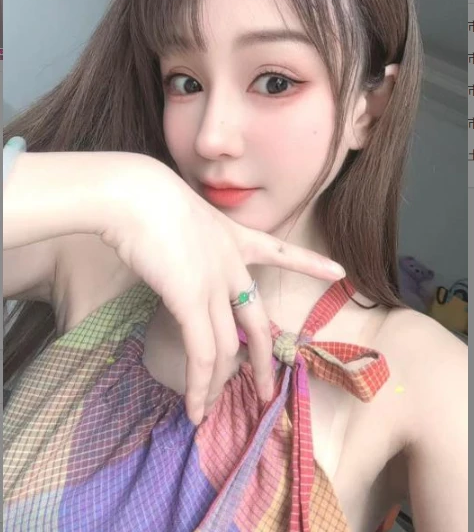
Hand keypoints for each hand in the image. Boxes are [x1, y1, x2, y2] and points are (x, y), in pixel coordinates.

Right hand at [102, 157, 344, 424]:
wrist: (135, 195)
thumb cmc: (148, 197)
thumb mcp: (181, 215)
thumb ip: (189, 246)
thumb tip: (177, 268)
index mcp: (234, 239)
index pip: (280, 250)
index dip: (309, 263)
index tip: (339, 272)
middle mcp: (232, 267)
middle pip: (258, 324)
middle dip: (264, 362)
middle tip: (268, 392)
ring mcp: (215, 286)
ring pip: (227, 347)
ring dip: (218, 383)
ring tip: (211, 409)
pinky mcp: (190, 301)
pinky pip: (201, 354)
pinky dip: (199, 385)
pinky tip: (197, 408)